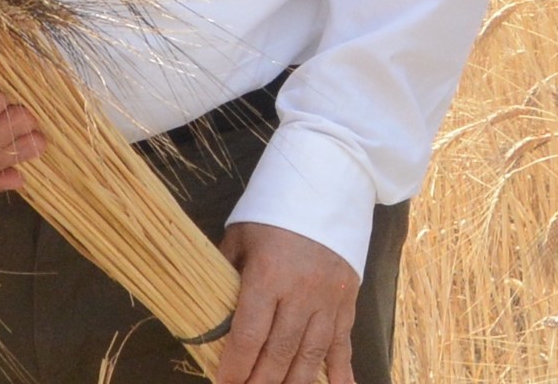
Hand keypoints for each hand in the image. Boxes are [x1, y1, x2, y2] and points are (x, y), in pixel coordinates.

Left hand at [216, 222, 357, 383]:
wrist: (325, 193)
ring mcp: (328, 303)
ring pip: (310, 357)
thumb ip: (227, 272)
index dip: (237, 363)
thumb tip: (209, 307)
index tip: (224, 382)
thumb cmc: (272, 215)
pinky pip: (343, 349)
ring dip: (293, 383)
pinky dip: (340, 376)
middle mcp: (300, 294)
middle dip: (261, 380)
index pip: (249, 331)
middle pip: (280, 351)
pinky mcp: (347, 308)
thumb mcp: (240, 237)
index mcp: (268, 274)